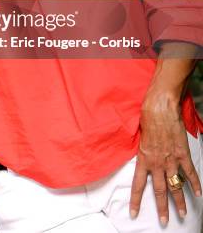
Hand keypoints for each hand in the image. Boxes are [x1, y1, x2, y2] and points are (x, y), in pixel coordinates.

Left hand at [129, 90, 201, 224]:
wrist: (160, 107)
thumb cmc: (147, 117)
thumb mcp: (138, 136)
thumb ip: (142, 150)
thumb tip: (143, 156)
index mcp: (143, 158)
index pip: (138, 185)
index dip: (136, 200)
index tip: (134, 213)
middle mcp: (157, 162)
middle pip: (159, 190)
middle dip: (162, 208)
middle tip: (164, 221)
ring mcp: (171, 159)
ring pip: (175, 185)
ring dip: (179, 201)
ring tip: (182, 214)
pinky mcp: (182, 153)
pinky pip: (190, 172)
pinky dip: (195, 183)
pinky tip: (199, 194)